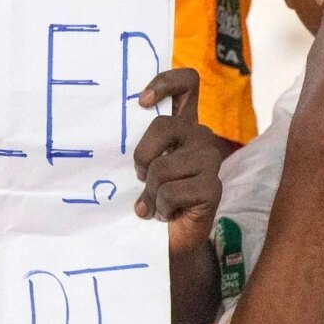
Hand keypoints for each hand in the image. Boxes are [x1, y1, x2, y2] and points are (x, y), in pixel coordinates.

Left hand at [132, 68, 223, 257]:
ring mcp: (210, 161)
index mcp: (182, 125)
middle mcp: (200, 137)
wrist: (168, 241)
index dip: (166, 82)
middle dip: (142, 155)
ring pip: (162, 166)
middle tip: (141, 176)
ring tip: (155, 202)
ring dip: (150, 191)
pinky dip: (160, 207)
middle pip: (163, 125)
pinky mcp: (214, 187)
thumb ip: (139, 143)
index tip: (141, 101)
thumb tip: (109, 129)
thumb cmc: (150, 197)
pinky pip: (171, 191)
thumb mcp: (141, 165)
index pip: (187, 84)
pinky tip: (166, 214)